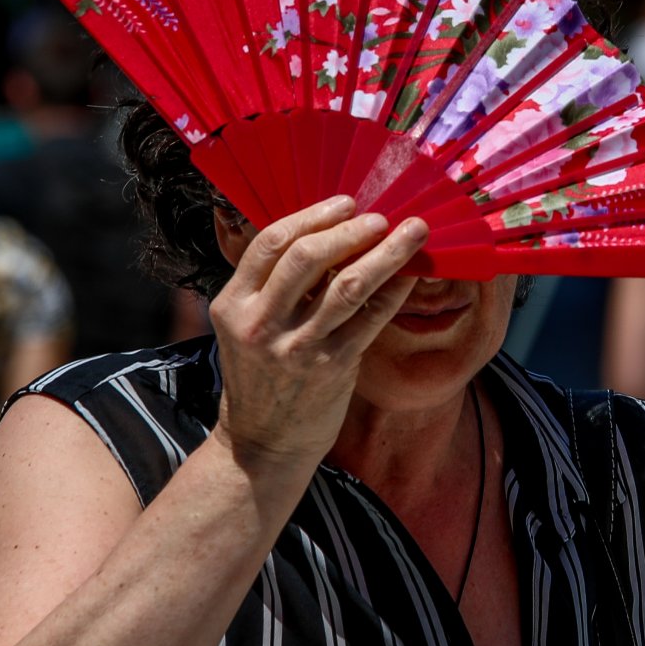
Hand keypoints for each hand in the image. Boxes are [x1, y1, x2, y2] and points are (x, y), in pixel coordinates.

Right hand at [206, 196, 426, 473]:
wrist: (263, 442)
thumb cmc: (261, 375)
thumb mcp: (245, 325)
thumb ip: (271, 285)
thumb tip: (328, 231)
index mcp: (232, 305)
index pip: (270, 244)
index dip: (311, 216)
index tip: (344, 203)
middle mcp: (260, 325)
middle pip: (307, 256)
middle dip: (349, 229)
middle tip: (380, 216)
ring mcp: (297, 348)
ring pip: (348, 285)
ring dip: (386, 252)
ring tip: (411, 232)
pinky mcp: (332, 367)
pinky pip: (372, 318)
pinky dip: (395, 290)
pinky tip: (412, 273)